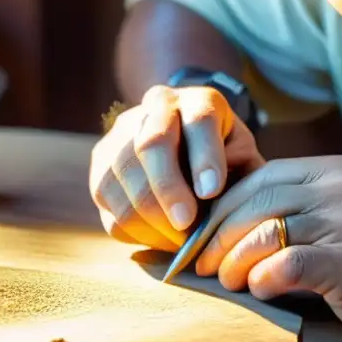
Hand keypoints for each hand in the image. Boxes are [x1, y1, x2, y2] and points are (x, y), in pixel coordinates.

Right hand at [89, 84, 264, 250]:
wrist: (184, 142)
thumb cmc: (223, 154)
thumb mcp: (243, 153)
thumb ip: (243, 169)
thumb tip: (220, 195)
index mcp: (197, 101)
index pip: (199, 120)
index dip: (204, 157)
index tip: (211, 191)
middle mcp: (154, 109)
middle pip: (151, 145)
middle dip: (168, 189)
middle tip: (187, 225)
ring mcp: (119, 136)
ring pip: (124, 179)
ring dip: (152, 219)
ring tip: (181, 241)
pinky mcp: (98, 169)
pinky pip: (111, 206)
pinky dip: (137, 231)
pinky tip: (163, 238)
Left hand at [192, 155, 341, 335]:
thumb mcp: (337, 210)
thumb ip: (293, 203)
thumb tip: (220, 217)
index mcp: (333, 170)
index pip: (261, 178)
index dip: (222, 207)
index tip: (200, 234)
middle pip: (257, 204)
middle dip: (218, 235)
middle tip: (200, 262)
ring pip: (266, 235)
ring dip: (235, 262)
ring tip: (227, 280)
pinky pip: (287, 266)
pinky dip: (262, 280)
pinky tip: (259, 289)